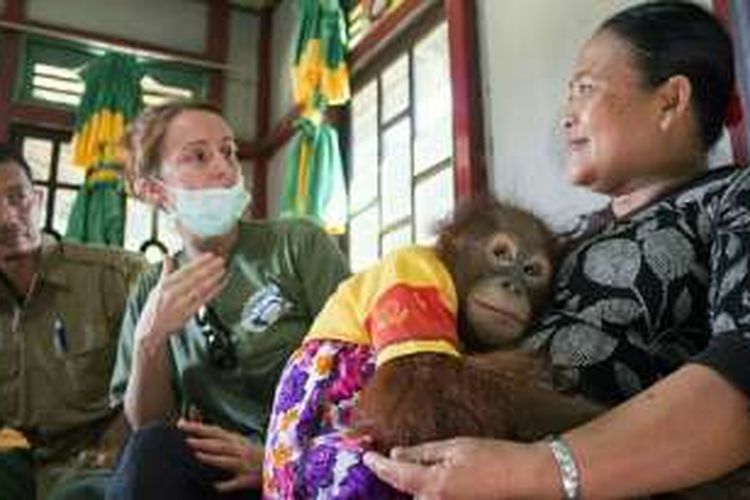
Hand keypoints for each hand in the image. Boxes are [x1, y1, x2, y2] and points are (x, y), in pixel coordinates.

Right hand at [135, 253, 225, 342]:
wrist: (150, 330)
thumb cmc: (155, 308)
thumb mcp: (157, 288)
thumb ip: (165, 271)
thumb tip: (167, 256)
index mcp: (165, 285)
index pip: (185, 270)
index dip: (199, 262)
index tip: (210, 255)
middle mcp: (172, 293)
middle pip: (194, 278)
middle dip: (209, 268)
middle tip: (221, 260)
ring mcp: (181, 304)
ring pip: (200, 289)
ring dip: (213, 279)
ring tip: (223, 270)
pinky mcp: (187, 314)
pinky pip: (203, 300)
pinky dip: (214, 292)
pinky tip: (221, 285)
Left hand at [178, 418, 262, 491]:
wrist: (279, 467)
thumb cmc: (258, 456)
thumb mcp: (241, 444)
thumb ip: (223, 439)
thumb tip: (204, 435)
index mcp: (236, 441)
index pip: (214, 431)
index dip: (198, 427)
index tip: (181, 423)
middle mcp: (240, 449)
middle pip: (218, 442)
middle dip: (202, 438)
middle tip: (184, 435)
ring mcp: (244, 464)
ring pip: (226, 459)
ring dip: (212, 456)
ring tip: (196, 452)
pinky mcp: (248, 479)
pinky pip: (236, 481)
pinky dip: (226, 484)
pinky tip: (215, 486)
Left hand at [363, 437, 559, 499]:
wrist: (527, 477)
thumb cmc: (494, 456)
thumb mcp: (455, 446)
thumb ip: (422, 453)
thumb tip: (396, 454)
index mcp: (433, 485)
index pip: (395, 475)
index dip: (378, 465)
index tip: (366, 457)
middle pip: (405, 491)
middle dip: (396, 476)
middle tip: (382, 460)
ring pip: (419, 497)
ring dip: (412, 485)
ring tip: (410, 467)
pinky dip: (427, 490)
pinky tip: (431, 477)